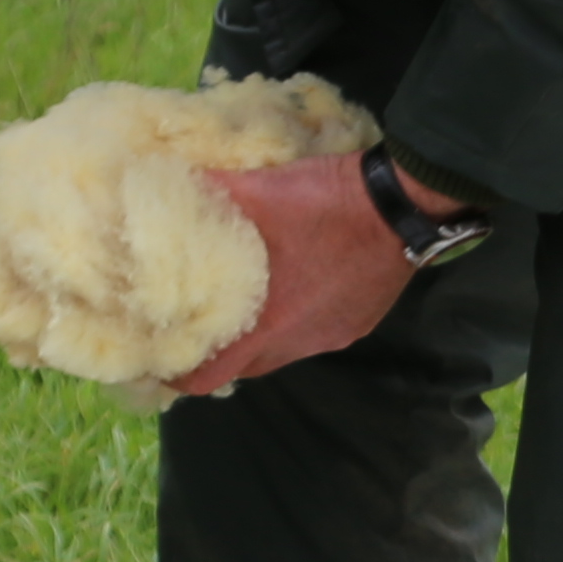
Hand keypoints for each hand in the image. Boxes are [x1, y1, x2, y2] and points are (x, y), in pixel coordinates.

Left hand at [170, 148, 444, 396]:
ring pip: (280, 354)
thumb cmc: (324, 202)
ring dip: (257, 338)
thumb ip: (207, 194)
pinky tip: (294, 288)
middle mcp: (297, 343)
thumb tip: (159, 184)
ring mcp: (330, 337)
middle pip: (242, 370)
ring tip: (243, 305)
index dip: (178, 374)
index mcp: (266, 323)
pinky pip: (313, 336)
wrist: (403, 205)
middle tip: (194, 325)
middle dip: (216, 354)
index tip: (160, 358)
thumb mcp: (258, 189)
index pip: (208, 377)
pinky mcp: (356, 325)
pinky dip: (293, 322)